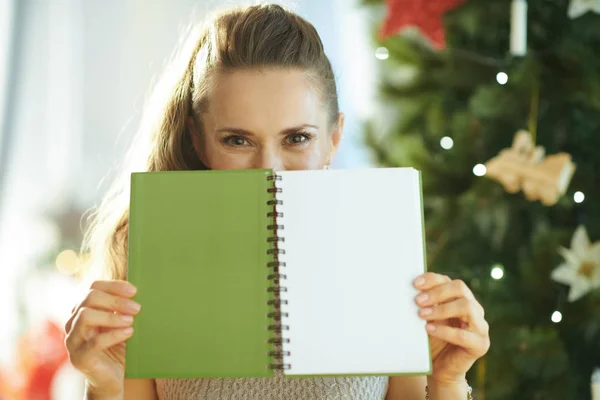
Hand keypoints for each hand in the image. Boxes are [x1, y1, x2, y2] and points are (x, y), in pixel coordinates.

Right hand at [64, 280, 140, 397]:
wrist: (111, 379)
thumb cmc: (118, 348)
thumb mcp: (121, 324)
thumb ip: (124, 309)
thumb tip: (140, 292)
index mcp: (83, 311)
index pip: (93, 288)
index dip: (114, 286)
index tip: (134, 291)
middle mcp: (73, 323)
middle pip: (89, 298)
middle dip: (115, 300)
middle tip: (137, 308)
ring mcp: (73, 341)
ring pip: (85, 316)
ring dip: (112, 316)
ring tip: (131, 321)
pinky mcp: (79, 358)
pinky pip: (94, 342)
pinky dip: (114, 334)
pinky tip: (128, 333)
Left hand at [413, 272, 489, 383]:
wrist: (441, 369)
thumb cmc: (432, 340)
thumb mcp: (427, 319)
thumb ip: (425, 305)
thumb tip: (409, 291)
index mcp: (461, 299)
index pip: (450, 282)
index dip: (433, 279)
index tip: (415, 284)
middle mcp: (474, 309)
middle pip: (460, 289)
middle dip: (437, 292)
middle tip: (418, 300)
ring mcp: (480, 326)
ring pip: (467, 307)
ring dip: (442, 309)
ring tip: (422, 314)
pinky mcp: (480, 344)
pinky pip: (464, 335)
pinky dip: (445, 331)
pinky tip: (429, 329)